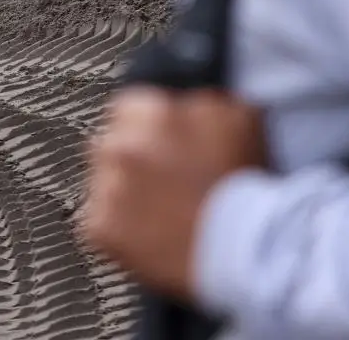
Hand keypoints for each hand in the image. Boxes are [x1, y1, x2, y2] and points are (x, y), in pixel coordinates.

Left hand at [78, 87, 266, 300]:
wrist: (250, 250)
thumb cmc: (250, 188)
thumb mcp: (237, 119)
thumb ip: (200, 101)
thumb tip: (186, 98)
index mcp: (148, 112)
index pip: (129, 108)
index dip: (150, 130)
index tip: (166, 149)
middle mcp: (119, 145)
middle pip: (113, 145)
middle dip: (135, 160)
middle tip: (166, 184)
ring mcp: (106, 187)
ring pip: (103, 182)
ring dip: (124, 193)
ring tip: (162, 213)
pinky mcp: (99, 228)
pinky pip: (98, 222)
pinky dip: (119, 229)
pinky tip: (151, 235)